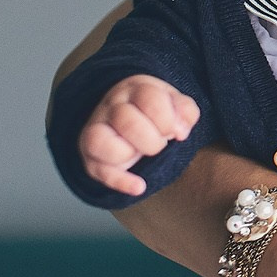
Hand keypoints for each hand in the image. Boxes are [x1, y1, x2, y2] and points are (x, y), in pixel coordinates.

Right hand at [79, 74, 198, 194]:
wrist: (126, 116)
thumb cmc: (154, 111)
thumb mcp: (174, 103)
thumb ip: (185, 111)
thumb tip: (180, 131)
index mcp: (134, 90)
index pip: (149, 98)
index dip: (168, 119)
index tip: (177, 131)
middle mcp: (111, 107)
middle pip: (126, 120)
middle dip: (152, 139)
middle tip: (160, 142)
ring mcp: (96, 131)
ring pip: (99, 141)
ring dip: (128, 153)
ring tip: (141, 153)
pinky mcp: (92, 157)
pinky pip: (98, 170)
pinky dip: (120, 181)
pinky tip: (139, 187)